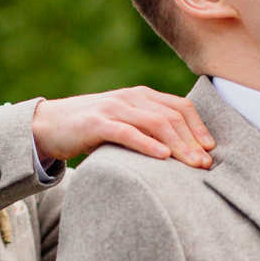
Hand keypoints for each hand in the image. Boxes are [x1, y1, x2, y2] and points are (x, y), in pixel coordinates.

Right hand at [32, 86, 214, 167]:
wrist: (48, 125)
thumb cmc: (90, 130)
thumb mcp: (123, 124)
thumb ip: (146, 130)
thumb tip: (180, 153)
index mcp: (141, 96)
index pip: (179, 107)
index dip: (198, 127)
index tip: (211, 149)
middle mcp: (131, 97)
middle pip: (172, 117)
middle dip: (192, 141)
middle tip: (206, 164)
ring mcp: (114, 108)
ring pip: (155, 124)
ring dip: (178, 145)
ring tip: (192, 164)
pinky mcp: (97, 123)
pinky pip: (128, 133)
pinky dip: (148, 145)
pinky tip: (163, 157)